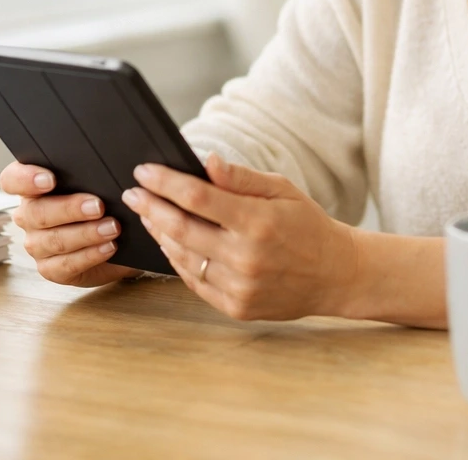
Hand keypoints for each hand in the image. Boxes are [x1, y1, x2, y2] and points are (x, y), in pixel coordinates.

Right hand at [0, 162, 141, 287]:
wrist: (119, 237)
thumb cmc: (104, 200)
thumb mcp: (98, 182)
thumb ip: (91, 171)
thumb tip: (107, 164)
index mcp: (33, 188)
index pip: (12, 180)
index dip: (25, 179)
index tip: (49, 179)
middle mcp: (29, 215)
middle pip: (37, 212)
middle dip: (70, 208)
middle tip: (98, 205)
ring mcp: (37, 244)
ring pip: (52, 240)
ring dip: (85, 233)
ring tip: (112, 227)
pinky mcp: (51, 269)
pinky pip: (64, 264)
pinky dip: (89, 255)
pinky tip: (108, 246)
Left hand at [121, 154, 358, 320]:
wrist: (335, 274)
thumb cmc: (307, 224)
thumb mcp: (282, 189)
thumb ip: (241, 178)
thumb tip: (207, 161)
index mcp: (258, 221)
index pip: (198, 198)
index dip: (166, 183)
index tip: (144, 170)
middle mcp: (245, 257)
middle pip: (181, 228)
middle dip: (151, 207)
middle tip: (133, 193)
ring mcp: (239, 286)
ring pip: (183, 257)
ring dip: (160, 233)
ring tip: (148, 214)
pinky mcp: (236, 307)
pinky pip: (194, 281)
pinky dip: (178, 260)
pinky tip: (171, 242)